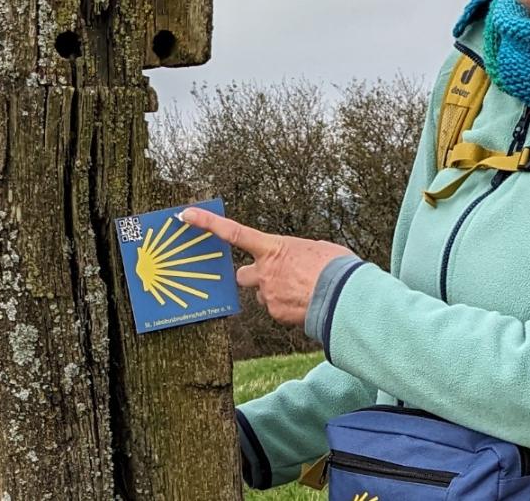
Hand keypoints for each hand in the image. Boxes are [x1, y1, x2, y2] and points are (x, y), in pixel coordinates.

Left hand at [177, 208, 353, 326]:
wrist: (344, 296)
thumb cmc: (335, 267)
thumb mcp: (316, 249)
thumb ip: (299, 253)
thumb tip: (300, 261)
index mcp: (272, 248)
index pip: (233, 232)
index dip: (207, 223)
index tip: (186, 214)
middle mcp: (264, 272)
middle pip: (242, 275)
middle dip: (253, 276)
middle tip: (271, 276)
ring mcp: (268, 295)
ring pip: (263, 295)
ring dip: (276, 293)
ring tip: (304, 292)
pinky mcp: (276, 315)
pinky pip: (277, 310)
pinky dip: (289, 308)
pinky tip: (307, 304)